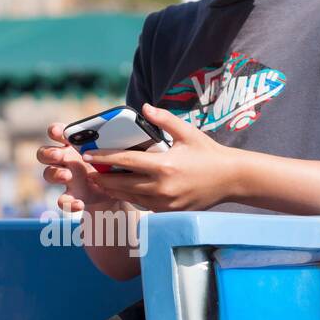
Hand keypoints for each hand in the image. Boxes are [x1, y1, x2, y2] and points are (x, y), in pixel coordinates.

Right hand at [37, 122, 113, 213]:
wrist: (118, 189)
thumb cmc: (114, 161)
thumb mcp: (115, 149)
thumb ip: (116, 140)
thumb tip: (136, 126)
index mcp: (73, 143)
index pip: (56, 132)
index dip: (55, 131)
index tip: (59, 132)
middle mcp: (65, 159)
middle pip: (44, 153)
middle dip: (49, 153)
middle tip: (59, 155)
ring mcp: (66, 178)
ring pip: (48, 174)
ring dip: (55, 174)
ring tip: (67, 176)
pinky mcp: (72, 196)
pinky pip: (63, 200)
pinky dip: (68, 203)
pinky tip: (78, 204)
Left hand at [80, 103, 238, 211]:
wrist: (233, 179)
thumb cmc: (209, 153)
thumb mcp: (187, 133)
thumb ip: (163, 120)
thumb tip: (144, 107)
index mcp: (165, 166)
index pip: (125, 161)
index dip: (103, 158)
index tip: (87, 155)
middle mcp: (162, 187)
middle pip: (122, 184)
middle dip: (102, 177)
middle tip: (88, 171)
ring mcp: (166, 203)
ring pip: (130, 197)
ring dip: (113, 189)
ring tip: (100, 181)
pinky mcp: (170, 212)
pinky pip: (143, 205)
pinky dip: (131, 197)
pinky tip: (122, 190)